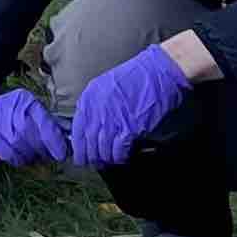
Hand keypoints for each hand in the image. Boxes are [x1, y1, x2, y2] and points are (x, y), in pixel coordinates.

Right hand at [0, 90, 70, 166]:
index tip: (61, 154)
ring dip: (29, 155)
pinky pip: (5, 150)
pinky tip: (21, 159)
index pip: (44, 121)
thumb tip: (68, 140)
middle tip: (47, 157)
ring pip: (17, 143)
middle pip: (30, 133)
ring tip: (34, 158)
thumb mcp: (28, 112)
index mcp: (26, 101)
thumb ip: (46, 124)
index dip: (54, 140)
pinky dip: (15, 158)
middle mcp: (11, 107)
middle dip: (41, 149)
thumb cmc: (10, 115)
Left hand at [68, 46, 193, 166]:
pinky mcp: (129, 127)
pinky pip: (119, 150)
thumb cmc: (136, 77)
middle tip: (93, 164)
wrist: (159, 72)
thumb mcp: (106, 85)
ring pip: (102, 149)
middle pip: (88, 142)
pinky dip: (120, 157)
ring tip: (109, 162)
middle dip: (89, 157)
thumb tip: (91, 125)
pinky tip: (122, 158)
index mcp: (88, 99)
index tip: (81, 155)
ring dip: (106, 159)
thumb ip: (95, 104)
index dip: (78, 146)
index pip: (77, 130)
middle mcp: (96, 110)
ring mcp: (112, 120)